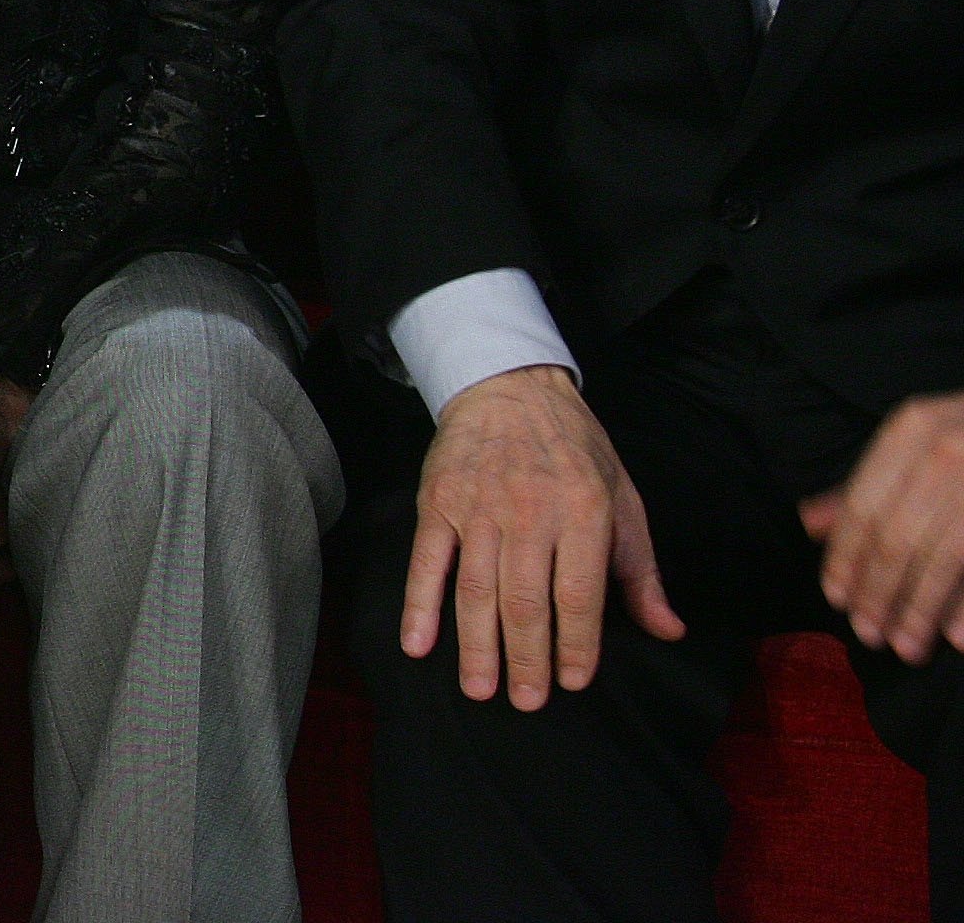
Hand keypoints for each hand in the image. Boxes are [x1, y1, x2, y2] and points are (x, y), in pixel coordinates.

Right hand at [406, 365, 683, 707]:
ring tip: (480, 690)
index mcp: (582, 512)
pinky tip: (419, 645)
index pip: (578, 593)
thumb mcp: (624, 500)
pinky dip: (419, 605)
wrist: (510, 386)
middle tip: (526, 703)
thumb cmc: (575, 449)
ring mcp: (477, 509)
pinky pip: (426, 563)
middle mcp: (529, 513)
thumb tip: (668, 630)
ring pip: (475, 589)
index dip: (577, 643)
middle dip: (526, 658)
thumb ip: (641, 570)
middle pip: (525, 600)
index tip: (573, 682)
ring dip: (477, 645)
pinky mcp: (438, 504)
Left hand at [803, 393, 963, 662]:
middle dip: (879, 594)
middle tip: (869, 635)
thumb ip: (866, 485)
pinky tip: (956, 639)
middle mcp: (946, 449)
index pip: (862, 506)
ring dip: (920, 611)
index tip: (836, 599)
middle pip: (896, 538)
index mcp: (911, 428)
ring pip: (940, 559)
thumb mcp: (919, 444)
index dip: (845, 558)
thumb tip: (809, 524)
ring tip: (907, 648)